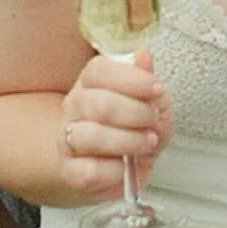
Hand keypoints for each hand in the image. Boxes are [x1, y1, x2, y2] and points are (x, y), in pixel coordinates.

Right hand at [57, 49, 173, 199]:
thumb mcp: (151, 100)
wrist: (118, 165)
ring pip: (92, 137)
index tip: (158, 89)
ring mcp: (68, 139)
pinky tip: (125, 166)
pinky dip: (115, 171)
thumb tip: (143, 56)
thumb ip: (146, 79)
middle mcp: (75, 107)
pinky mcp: (70, 171)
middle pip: (99, 104)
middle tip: (153, 120)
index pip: (100, 70)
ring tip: (147, 142)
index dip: (132, 79)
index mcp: (91, 82)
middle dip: (136, 113)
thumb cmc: (135, 126)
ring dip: (128, 141)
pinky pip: (89, 170)